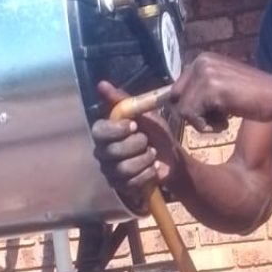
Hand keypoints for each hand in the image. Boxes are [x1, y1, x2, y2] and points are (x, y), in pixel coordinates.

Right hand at [91, 81, 182, 211]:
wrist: (172, 158)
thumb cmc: (156, 134)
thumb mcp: (143, 113)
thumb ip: (122, 100)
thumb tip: (101, 84)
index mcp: (105, 133)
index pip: (99, 132)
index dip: (117, 130)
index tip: (134, 126)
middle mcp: (102, 153)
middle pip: (113, 151)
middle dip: (137, 145)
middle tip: (148, 141)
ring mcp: (110, 171)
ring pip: (123, 168)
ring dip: (145, 160)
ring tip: (152, 155)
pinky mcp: (121, 187)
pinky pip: (131, 183)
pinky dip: (148, 174)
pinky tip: (153, 168)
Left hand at [168, 52, 271, 131]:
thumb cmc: (252, 96)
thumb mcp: (222, 87)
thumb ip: (200, 90)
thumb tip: (169, 102)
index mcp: (202, 59)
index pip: (175, 89)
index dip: (189, 107)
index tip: (210, 113)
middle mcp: (201, 61)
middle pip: (174, 99)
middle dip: (192, 115)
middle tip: (217, 117)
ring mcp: (205, 73)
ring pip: (182, 110)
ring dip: (202, 123)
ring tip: (224, 119)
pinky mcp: (211, 88)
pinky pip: (191, 116)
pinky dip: (206, 126)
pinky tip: (226, 122)